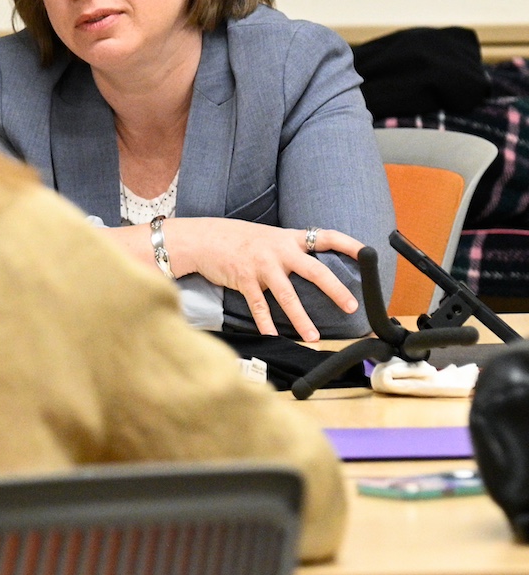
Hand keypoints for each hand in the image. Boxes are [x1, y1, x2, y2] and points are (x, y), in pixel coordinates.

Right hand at [164, 218, 360, 340]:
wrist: (206, 238)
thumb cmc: (240, 240)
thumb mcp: (270, 238)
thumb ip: (292, 251)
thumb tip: (315, 267)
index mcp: (290, 239)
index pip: (327, 237)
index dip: (348, 244)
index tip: (368, 252)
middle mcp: (279, 251)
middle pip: (314, 271)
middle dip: (335, 290)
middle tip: (351, 306)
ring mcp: (262, 266)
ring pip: (287, 296)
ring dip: (301, 318)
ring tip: (313, 337)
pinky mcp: (245, 280)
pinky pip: (259, 306)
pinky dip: (265, 323)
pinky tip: (272, 336)